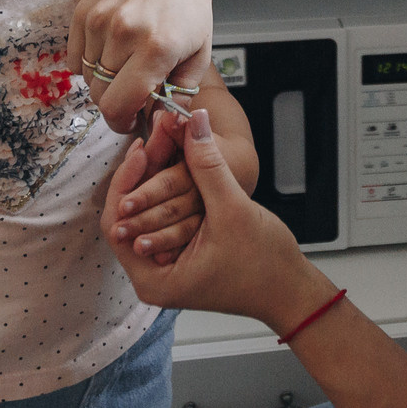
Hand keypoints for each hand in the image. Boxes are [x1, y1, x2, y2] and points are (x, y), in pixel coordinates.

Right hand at [70, 0, 220, 132]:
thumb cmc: (191, 8)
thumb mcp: (199, 56)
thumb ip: (179, 95)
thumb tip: (158, 122)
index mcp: (156, 49)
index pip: (117, 105)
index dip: (121, 122)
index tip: (129, 121)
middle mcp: (124, 33)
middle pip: (99, 94)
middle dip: (114, 103)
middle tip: (131, 94)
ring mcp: (100, 19)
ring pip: (87, 76)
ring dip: (103, 80)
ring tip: (125, 66)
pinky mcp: (84, 10)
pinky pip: (74, 56)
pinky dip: (89, 62)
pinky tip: (110, 51)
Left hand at [105, 109, 332, 331]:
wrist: (289, 287)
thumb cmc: (264, 263)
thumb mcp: (232, 209)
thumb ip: (208, 165)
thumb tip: (193, 120)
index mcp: (153, 280)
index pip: (117, 223)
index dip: (128, 180)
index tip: (143, 148)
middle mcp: (150, 278)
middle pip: (126, 217)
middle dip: (140, 174)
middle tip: (154, 139)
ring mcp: (163, 268)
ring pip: (143, 215)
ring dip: (152, 177)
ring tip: (162, 145)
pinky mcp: (177, 257)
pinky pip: (160, 219)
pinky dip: (165, 192)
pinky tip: (175, 166)